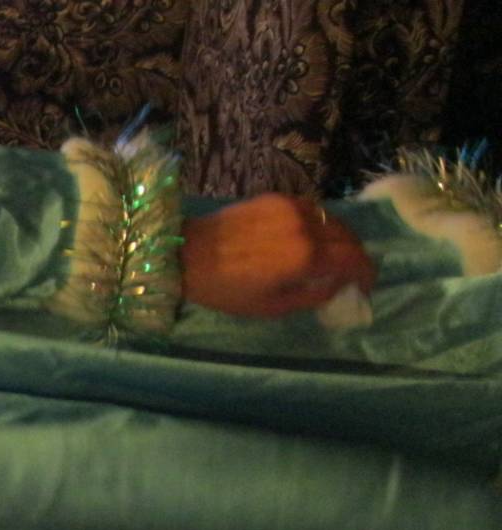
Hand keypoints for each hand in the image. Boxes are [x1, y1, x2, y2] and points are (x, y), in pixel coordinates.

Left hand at [180, 194, 376, 318]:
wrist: (187, 255)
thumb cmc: (227, 289)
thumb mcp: (273, 307)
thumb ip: (314, 295)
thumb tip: (339, 284)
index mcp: (306, 255)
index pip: (356, 259)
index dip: (367, 274)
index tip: (364, 287)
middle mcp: (306, 225)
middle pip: (350, 236)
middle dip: (356, 256)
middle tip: (350, 273)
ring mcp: (292, 207)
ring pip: (332, 220)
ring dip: (340, 238)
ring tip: (332, 257)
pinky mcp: (277, 198)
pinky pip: (311, 209)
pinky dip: (319, 225)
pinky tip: (308, 239)